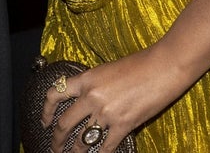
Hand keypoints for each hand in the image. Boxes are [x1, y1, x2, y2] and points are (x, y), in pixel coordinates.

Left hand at [43, 47, 182, 152]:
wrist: (163, 67)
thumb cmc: (139, 64)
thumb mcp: (108, 70)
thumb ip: (94, 86)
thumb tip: (87, 102)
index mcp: (86, 80)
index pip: (55, 94)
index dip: (46, 110)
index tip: (45, 121)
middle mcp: (91, 97)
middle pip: (64, 123)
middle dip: (57, 139)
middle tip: (55, 147)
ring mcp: (106, 113)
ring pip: (82, 140)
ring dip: (75, 151)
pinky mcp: (123, 125)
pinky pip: (106, 147)